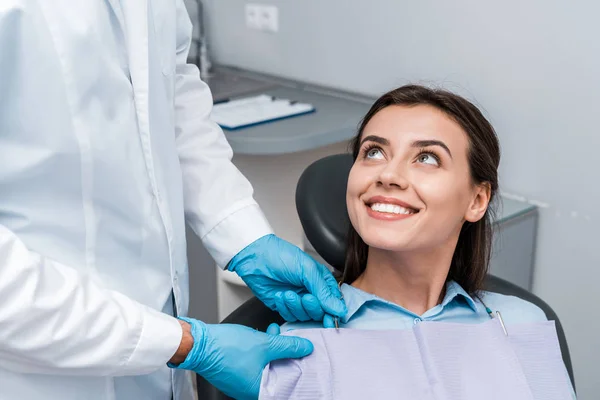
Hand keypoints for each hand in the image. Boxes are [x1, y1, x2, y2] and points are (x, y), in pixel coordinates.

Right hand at [169, 317, 312, 399]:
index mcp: (258, 391)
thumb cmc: (226, 348)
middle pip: (278, 375)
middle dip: (287, 356)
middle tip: (294, 342)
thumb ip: (288, 347)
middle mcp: (249, 391)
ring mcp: (241, 382)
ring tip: (276, 333)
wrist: (198, 342)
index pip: (287, 385)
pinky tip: (265, 336)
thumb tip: (306, 347)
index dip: (299, 369)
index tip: (307, 357)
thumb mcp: (265, 344)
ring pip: (266, 366)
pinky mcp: (235, 372)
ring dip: (274, 350)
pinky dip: (262, 351)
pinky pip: (255, 363)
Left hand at [228, 234, 346, 326]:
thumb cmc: (281, 256)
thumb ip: (323, 291)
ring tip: (288, 293)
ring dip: (296, 306)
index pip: (334, 301)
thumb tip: (339, 309)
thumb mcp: (307, 270)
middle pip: (320, 312)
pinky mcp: (284, 306)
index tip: (329, 318)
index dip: (332, 311)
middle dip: (312, 307)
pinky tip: (280, 295)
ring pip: (305, 316)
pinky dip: (285, 308)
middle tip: (305, 298)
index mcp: (321, 280)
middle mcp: (311, 291)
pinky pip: (290, 316)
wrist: (256, 258)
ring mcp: (298, 300)